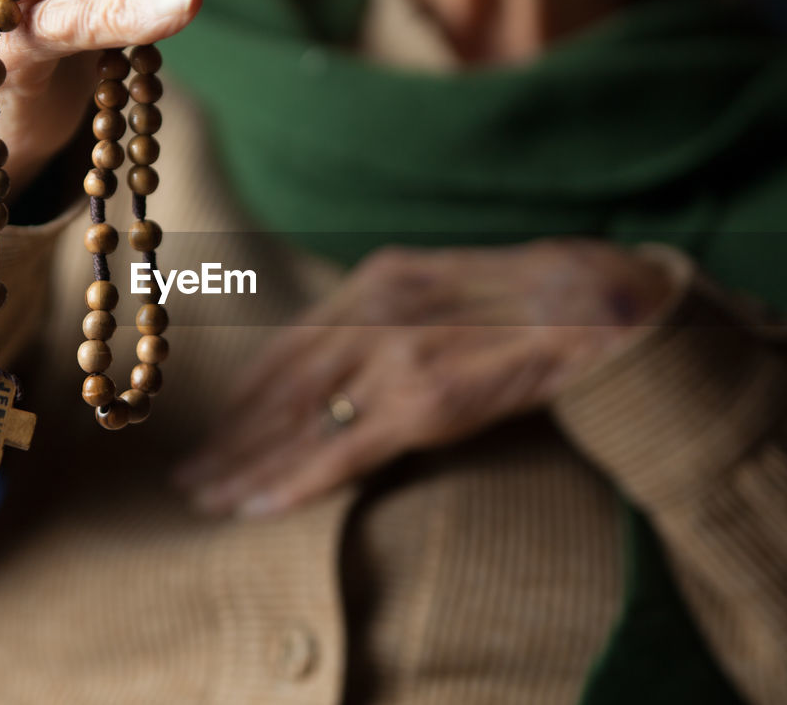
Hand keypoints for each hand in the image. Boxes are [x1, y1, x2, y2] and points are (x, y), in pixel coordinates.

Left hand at [173, 240, 673, 516]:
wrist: (599, 305)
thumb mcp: (445, 287)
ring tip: (205, 498)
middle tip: (187, 474)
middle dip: (230, 437)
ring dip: (245, 466)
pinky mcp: (422, 402)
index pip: (288, 347)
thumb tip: (350, 358)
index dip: (245, 395)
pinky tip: (256, 506)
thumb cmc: (529, 300)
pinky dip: (292, 482)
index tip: (214, 428)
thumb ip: (390, 316)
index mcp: (377, 281)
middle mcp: (373, 313)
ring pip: (299, 423)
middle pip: (281, 388)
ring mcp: (395, 357)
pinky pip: (342, 451)